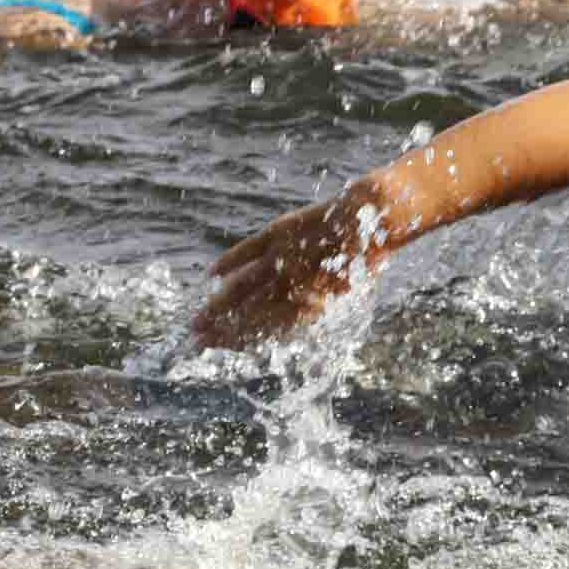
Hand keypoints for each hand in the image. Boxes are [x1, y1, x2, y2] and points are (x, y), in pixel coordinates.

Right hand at [193, 195, 362, 349]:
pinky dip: (229, 262)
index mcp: (310, 309)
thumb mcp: (341, 296)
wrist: (371, 222)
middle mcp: (293, 287)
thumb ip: (308, 309)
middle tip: (197, 337)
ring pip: (242, 287)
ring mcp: (284, 259)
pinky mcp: (279, 233)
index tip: (216, 346)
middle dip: (221, 328)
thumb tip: (279, 324)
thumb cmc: (360, 263)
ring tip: (199, 318)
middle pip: (247, 314)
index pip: (264, 331)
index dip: (238, 340)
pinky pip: (247, 251)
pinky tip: (212, 275)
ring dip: (218, 304)